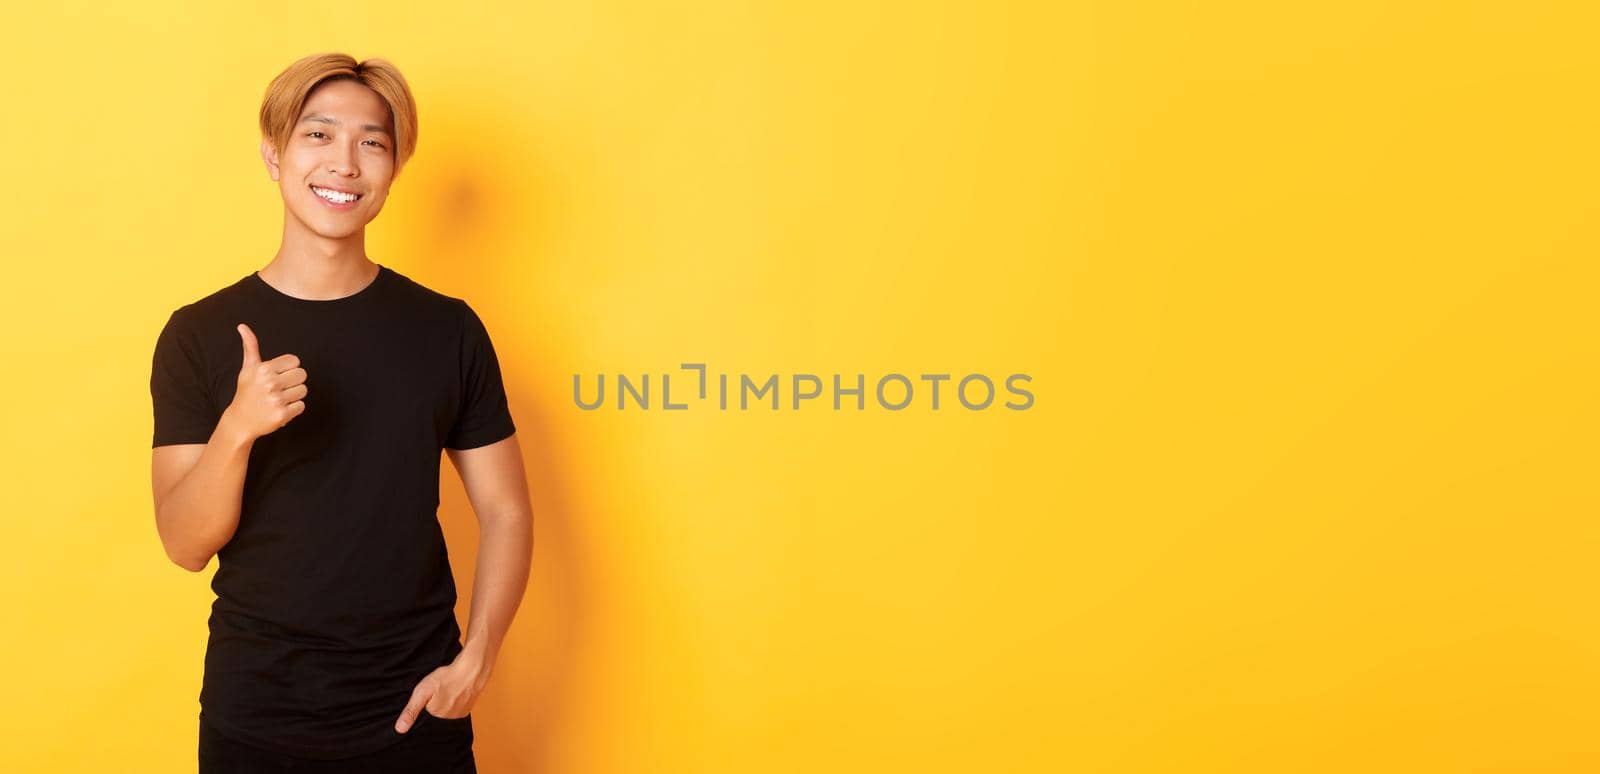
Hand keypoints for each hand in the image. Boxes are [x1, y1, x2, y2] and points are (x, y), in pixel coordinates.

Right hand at [223, 322, 306, 439]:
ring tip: (278, 399)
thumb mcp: (248, 368)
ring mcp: (276, 400)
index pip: (295, 361)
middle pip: (302, 374)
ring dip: (294, 396)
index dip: (289, 368)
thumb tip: (242, 326)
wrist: (240, 421)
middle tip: (279, 388)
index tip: (278, 375)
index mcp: (264, 369)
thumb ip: (250, 347)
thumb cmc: (247, 392)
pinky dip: (293, 409)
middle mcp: (270, 383)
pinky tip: (279, 409)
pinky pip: (301, 406)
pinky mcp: (282, 415)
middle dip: (293, 381)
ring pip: (303, 390)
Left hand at [394, 651, 489, 732]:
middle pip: (435, 714)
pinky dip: (455, 702)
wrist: (472, 670)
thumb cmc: (447, 678)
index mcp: (435, 715)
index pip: (424, 715)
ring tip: (448, 689)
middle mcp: (447, 719)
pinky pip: (456, 710)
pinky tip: (456, 692)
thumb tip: (400, 729)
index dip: (426, 704)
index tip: (430, 694)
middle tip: (439, 689)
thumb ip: (411, 711)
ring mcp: (458, 715)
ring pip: (446, 712)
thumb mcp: (423, 691)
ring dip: (445, 703)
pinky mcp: (467, 710)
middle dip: (435, 703)